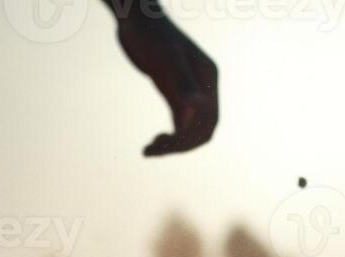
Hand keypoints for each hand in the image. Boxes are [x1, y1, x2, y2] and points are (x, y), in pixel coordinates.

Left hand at [116, 14, 218, 155]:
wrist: (135, 20)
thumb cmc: (150, 35)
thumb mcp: (165, 61)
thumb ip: (182, 87)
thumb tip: (193, 115)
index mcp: (207, 79)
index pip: (209, 121)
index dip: (190, 140)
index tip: (165, 145)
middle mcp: (202, 86)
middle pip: (201, 129)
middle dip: (180, 144)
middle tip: (152, 149)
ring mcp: (188, 89)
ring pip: (189, 127)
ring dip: (173, 143)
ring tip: (148, 150)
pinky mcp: (173, 90)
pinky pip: (178, 121)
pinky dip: (169, 135)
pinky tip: (151, 142)